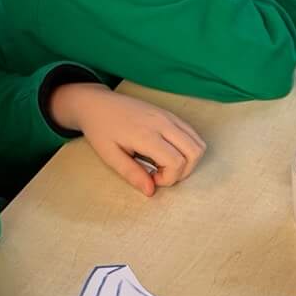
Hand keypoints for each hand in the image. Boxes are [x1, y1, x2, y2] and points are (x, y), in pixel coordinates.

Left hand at [49, 84, 206, 198]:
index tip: (151, 179)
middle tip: (162, 175)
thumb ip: (132, 174)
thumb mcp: (110, 156)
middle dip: (183, 171)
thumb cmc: (100, 129)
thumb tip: (150, 191)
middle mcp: (162, 123)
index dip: (168, 179)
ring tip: (165, 164)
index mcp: (146, 135)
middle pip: (194, 152)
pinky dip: (187, 148)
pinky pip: (192, 133)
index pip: (176, 162)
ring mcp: (169, 116)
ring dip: (188, 160)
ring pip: (198, 143)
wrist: (97, 103)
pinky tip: (167, 153)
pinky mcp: (170, 114)